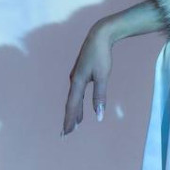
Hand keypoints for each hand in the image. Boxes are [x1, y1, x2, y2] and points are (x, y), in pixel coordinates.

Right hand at [62, 21, 113, 135]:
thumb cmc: (101, 55)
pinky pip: (77, 92)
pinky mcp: (80, 73)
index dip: (69, 120)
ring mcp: (76, 76)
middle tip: (66, 134)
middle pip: (70, 103)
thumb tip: (99, 114)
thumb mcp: (102, 76)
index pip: (72, 106)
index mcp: (77, 82)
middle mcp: (73, 80)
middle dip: (69, 118)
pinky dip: (77, 101)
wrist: (99, 35)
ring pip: (74, 98)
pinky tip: (79, 104)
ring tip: (74, 124)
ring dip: (73, 111)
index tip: (66, 133)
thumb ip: (100, 96)